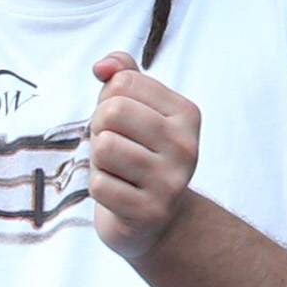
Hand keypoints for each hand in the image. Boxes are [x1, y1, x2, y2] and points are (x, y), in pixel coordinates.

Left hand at [86, 54, 200, 261]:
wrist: (156, 220)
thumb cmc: (138, 155)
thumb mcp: (135, 109)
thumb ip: (122, 75)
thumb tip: (103, 66)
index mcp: (187, 114)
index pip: (123, 82)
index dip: (109, 100)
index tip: (123, 124)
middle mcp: (186, 146)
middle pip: (112, 111)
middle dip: (99, 128)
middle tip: (114, 148)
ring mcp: (171, 181)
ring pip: (104, 147)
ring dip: (99, 160)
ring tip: (117, 170)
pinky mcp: (150, 212)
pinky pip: (100, 185)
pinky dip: (99, 188)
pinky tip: (119, 193)